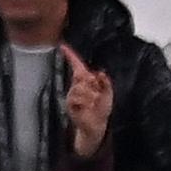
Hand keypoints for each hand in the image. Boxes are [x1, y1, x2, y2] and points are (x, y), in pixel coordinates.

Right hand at [59, 43, 111, 159]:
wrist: (96, 124)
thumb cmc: (101, 109)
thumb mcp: (108, 93)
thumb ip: (105, 82)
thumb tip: (99, 73)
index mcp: (86, 80)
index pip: (77, 65)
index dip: (70, 55)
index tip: (62, 46)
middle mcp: (77, 86)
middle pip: (80, 76)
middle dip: (90, 84)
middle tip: (96, 95)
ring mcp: (72, 94)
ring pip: (79, 87)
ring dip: (89, 95)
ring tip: (92, 102)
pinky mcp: (70, 103)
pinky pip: (76, 97)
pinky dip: (85, 101)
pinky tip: (87, 106)